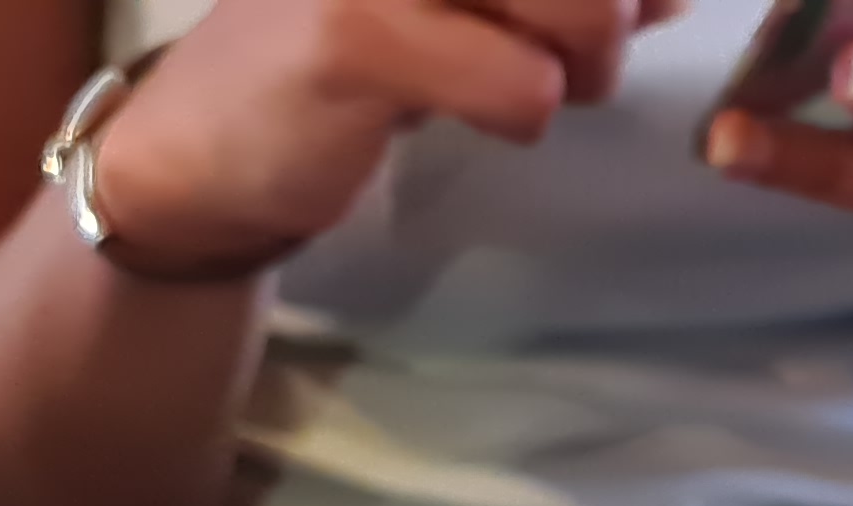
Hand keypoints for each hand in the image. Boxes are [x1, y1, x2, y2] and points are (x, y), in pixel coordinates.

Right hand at [89, 0, 677, 276]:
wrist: (205, 145)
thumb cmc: (347, 60)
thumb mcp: (464, 5)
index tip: (648, 6)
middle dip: (616, 17)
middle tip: (582, 63)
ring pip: (582, 6)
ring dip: (584, 68)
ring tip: (537, 88)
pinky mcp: (358, 41)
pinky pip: (521, 87)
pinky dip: (525, 116)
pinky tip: (477, 116)